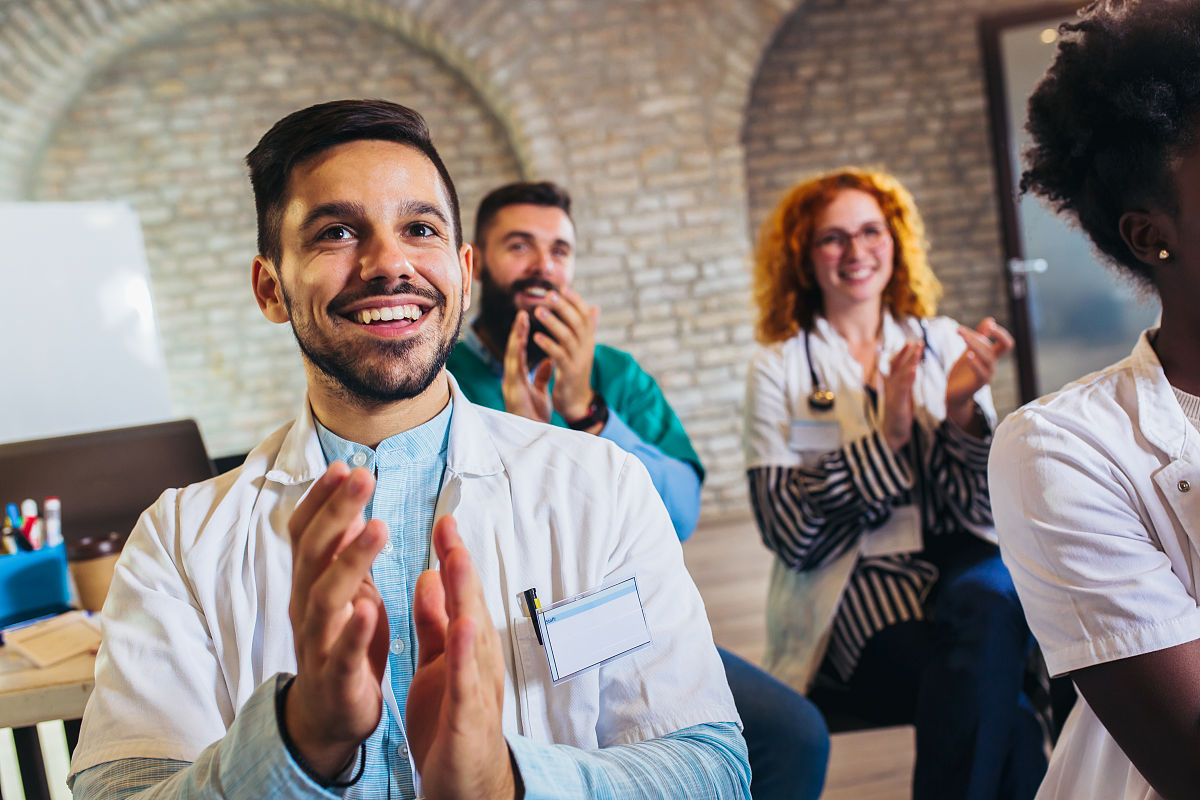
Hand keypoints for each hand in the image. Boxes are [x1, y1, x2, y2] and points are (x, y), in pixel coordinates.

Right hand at [284, 462, 388, 778]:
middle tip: (363, 476)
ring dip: (351, 559)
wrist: (329, 716)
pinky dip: (354, 630)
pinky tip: (370, 608)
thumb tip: (350, 504)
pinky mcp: (337, 677)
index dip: (321, 499)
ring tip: (379, 527)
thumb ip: (342, 552)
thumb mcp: (346, 591)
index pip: (305, 532)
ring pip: (326, 596)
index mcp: (310, 584)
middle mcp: (306, 607)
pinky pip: (343, 652)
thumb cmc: (343, 645)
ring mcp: (318, 642)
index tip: (344, 465)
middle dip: (337, 511)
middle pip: (314, 552)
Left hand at [407, 516, 515, 799]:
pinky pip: (466, 682)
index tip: (441, 521)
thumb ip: (435, 622)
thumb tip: (431, 576)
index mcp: (466, 648)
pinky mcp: (469, 719)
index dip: (451, 558)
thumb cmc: (450, 723)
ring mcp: (477, 689)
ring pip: (474, 638)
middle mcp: (478, 662)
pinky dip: (464, 655)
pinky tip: (461, 627)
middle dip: (460, 565)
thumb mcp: (437, 663)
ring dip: (467, 598)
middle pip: (471, 606)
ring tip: (457, 561)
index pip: (459, 595)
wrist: (463, 786)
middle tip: (449, 526)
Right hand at [501, 310, 552, 422]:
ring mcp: (510, 384)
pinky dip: (516, 354)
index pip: (519, 352)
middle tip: (522, 312)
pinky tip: (519, 343)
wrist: (533, 435)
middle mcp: (512, 378)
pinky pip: (514, 369)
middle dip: (517, 331)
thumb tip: (548, 360)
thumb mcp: (541, 392)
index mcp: (518, 378)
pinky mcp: (512, 391)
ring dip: (516, 338)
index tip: (526, 318)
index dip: (522, 335)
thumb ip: (542, 375)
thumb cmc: (534, 416)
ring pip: (512, 356)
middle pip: (513, 350)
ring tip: (520, 322)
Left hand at [532, 287, 599, 421]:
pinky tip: (536, 336)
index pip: (585, 315)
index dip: (575, 301)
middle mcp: (586, 347)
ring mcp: (579, 360)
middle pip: (577, 322)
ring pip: (568, 337)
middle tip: (548, 295)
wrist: (577, 401)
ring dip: (553, 323)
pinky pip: (559, 355)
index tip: (562, 287)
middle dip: (563, 307)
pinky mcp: (570, 373)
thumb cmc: (576, 372)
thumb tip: (595, 307)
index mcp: (588, 340)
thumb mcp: (583, 348)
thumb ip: (587, 328)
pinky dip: (548, 344)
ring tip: (538, 311)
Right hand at [881, 341, 922, 452]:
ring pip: (902, 374)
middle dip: (907, 353)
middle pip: (899, 366)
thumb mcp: (902, 398)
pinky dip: (908, 378)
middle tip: (915, 340)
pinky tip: (914, 370)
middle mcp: (892, 388)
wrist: (893, 434)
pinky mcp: (897, 404)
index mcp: (894, 386)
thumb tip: (909, 374)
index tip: (909, 342)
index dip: (902, 353)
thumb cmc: (899, 416)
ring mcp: (894, 395)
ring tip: (917, 349)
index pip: (896, 366)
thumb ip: (904, 385)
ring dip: (910, 360)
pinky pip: (903, 388)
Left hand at [945, 317, 1014, 431]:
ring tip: (960, 335)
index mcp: (991, 356)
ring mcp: (988, 375)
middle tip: (960, 329)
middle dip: (979, 336)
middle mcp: (992, 365)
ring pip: (987, 356)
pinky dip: (975, 362)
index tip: (989, 324)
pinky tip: (967, 355)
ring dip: (974, 343)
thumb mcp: (969, 351)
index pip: (1006, 343)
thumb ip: (979, 337)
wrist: (953, 393)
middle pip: (993, 347)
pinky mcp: (979, 383)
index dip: (1001, 333)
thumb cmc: (962, 372)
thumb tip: (990, 320)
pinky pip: (982, 372)